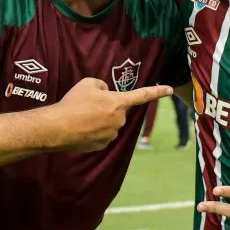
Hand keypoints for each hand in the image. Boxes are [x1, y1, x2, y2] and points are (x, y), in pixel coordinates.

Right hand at [53, 78, 171, 151]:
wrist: (58, 127)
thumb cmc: (74, 102)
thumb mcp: (88, 83)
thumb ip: (102, 86)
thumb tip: (105, 93)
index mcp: (119, 103)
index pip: (142, 95)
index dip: (157, 91)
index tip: (170, 89)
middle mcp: (120, 120)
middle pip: (117, 110)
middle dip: (107, 107)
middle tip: (87, 105)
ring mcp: (111, 135)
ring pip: (109, 123)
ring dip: (99, 119)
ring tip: (81, 117)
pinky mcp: (102, 146)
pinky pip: (101, 135)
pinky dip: (93, 131)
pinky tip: (81, 128)